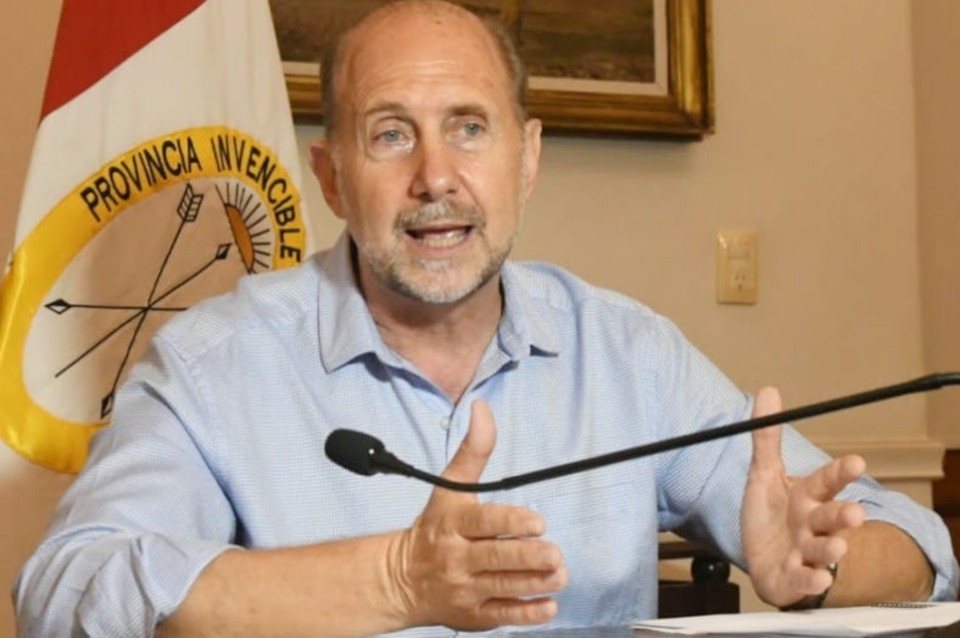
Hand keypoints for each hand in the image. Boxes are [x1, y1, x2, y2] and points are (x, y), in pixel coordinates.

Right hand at [388, 400, 566, 629]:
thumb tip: (482, 408)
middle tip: (555, 554)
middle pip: (495, 558)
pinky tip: (548, 606)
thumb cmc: (435, 528)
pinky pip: (500, 616)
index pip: (483, 523)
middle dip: (527, 558)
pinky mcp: (472, 616)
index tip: (537, 523)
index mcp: (453, 524)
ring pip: (501, 587)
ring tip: (560, 575)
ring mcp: (465, 589)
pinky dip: (525, 613)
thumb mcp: (449, 488)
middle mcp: (457, 558)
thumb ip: (472, 451)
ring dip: (533, 583)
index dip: (510, 523)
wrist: (399, 580)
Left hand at [741, 387, 865, 607]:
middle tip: (855, 513)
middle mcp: (812, 525)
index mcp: (806, 497)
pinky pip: (805, 581)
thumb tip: (768, 391)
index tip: (857, 463)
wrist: (765, 559)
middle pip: (831, 518)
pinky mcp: (795, 579)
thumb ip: (767, 438)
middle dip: (844, 515)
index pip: (825, 481)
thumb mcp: (764, 474)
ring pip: (824, 551)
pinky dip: (811, 581)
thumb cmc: (770, 514)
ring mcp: (806, 553)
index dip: (840, 473)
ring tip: (838, 547)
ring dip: (831, 550)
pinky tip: (817, 579)